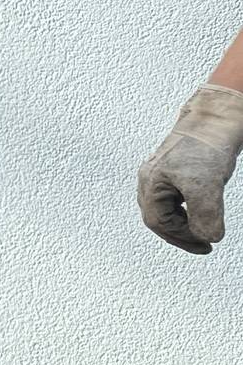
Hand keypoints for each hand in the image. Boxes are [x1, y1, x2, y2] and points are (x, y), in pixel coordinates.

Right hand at [140, 84, 241, 254]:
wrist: (215, 120)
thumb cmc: (205, 145)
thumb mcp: (207, 185)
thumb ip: (205, 215)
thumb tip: (207, 237)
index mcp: (150, 184)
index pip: (158, 222)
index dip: (182, 237)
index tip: (205, 244)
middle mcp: (150, 180)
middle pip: (156, 218)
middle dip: (180, 234)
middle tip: (203, 245)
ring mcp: (160, 176)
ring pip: (163, 209)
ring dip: (182, 224)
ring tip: (201, 230)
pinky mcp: (174, 172)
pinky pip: (172, 200)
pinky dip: (186, 211)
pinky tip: (198, 212)